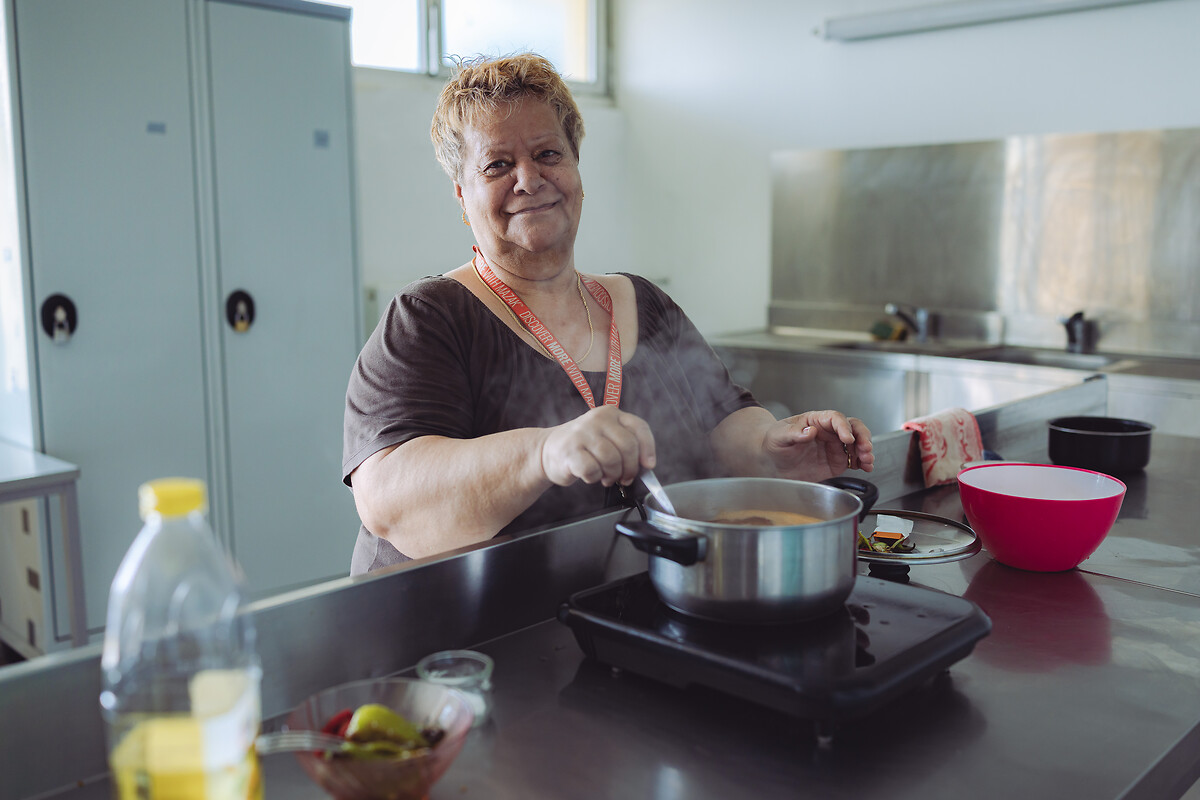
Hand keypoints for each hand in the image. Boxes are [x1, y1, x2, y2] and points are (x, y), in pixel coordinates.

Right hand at [540, 405, 656, 487]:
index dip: (648, 448)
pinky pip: (592, 470)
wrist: (547, 450)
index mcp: (610, 413)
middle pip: (628, 446)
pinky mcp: (570, 450)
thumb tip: (646, 465)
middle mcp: (597, 419)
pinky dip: (594, 478)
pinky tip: (590, 475)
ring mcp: (582, 433)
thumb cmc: (583, 447)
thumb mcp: (606, 437)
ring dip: (612, 475)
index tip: (648, 465)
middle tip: (625, 478)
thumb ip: (625, 446)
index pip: (639, 427)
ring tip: (606, 477)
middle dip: (630, 468)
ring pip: (612, 460)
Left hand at [761, 410, 872, 480]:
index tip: (847, 438)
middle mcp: (828, 432)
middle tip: (865, 448)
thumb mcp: (779, 436)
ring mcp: (834, 447)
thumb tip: (810, 431)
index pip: (835, 418)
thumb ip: (794, 433)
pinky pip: (854, 460)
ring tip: (867, 461)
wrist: (772, 464)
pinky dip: (863, 463)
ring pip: (857, 443)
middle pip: (852, 427)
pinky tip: (866, 467)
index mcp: (816, 420)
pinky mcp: (837, 462)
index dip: (843, 427)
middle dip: (862, 436)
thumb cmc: (774, 443)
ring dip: (865, 450)